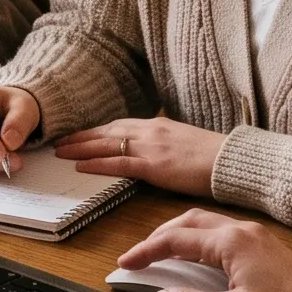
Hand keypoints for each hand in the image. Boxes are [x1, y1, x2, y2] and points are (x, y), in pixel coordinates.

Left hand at [53, 116, 227, 195]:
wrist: (231, 161)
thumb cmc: (213, 155)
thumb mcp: (183, 141)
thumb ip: (164, 142)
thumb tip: (152, 150)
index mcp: (157, 125)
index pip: (118, 125)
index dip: (96, 130)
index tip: (79, 133)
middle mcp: (149, 131)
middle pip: (106, 131)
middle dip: (81, 136)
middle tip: (60, 141)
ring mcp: (150, 147)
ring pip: (106, 144)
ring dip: (80, 148)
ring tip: (61, 152)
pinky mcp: (154, 165)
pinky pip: (118, 163)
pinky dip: (97, 164)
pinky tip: (80, 166)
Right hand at [114, 209, 291, 291]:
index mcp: (229, 243)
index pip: (174, 241)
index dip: (145, 252)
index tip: (125, 263)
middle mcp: (240, 230)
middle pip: (187, 221)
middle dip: (159, 236)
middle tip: (140, 256)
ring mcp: (254, 235)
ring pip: (205, 223)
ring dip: (179, 234)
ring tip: (162, 254)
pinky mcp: (264, 245)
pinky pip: (221, 232)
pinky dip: (199, 239)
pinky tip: (196, 257)